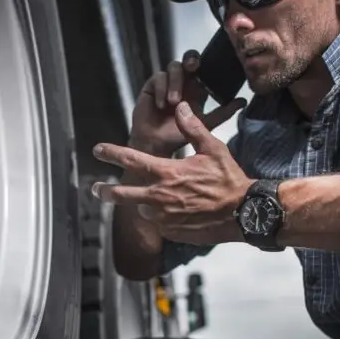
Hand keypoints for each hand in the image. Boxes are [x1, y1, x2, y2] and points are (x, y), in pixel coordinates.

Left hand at [92, 101, 254, 245]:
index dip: (111, 153)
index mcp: (166, 173)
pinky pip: (159, 223)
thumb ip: (192, 128)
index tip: (97, 149)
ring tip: (162, 200)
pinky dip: (163, 217)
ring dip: (146, 204)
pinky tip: (178, 212)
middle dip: (105, 191)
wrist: (243, 214)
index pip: (131, 160)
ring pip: (143, 209)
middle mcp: (159, 197)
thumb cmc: (229, 180)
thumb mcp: (213, 149)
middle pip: (122, 195)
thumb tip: (180, 106)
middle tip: (95, 189)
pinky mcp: (170, 232)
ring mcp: (164, 217)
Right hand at [130, 49, 245, 158]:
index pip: (204, 68)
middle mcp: (182, 82)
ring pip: (173, 67)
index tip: (212, 68)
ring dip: (175, 82)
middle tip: (193, 67)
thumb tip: (243, 101)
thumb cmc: (179, 136)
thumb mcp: (206, 124)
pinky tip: (161, 105)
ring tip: (174, 102)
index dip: (208, 63)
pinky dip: (161, 90)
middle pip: (188, 59)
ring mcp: (167, 83)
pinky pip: (158, 78)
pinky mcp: (152, 87)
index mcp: (197, 89)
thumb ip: (223, 113)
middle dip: (191, 59)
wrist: (156, 147)